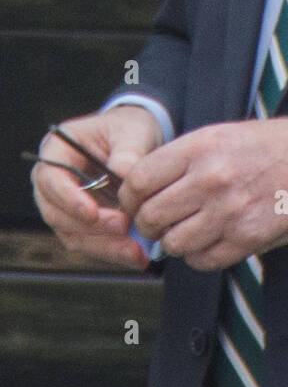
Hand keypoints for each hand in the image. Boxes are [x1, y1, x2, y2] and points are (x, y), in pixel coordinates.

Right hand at [30, 106, 162, 268]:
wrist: (138, 141)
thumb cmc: (129, 129)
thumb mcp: (133, 131)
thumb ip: (128, 151)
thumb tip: (123, 173)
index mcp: (57, 151)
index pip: (50, 179)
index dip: (68, 199)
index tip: (92, 212)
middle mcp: (54, 182)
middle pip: (57, 213)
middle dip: (91, 226)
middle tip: (123, 227)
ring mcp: (66, 207)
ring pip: (73, 236)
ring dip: (104, 247)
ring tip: (135, 251)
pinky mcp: (83, 225)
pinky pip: (92, 244)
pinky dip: (113, 252)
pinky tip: (137, 256)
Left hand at [118, 117, 287, 270]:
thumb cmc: (279, 145)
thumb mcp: (227, 133)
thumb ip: (186, 157)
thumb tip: (147, 185)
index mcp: (202, 146)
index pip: (139, 179)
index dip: (130, 196)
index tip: (136, 201)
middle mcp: (211, 179)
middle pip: (150, 216)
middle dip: (149, 223)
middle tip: (159, 221)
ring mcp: (228, 212)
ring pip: (173, 243)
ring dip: (175, 242)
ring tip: (188, 230)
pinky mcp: (247, 239)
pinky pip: (203, 260)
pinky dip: (200, 256)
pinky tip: (211, 241)